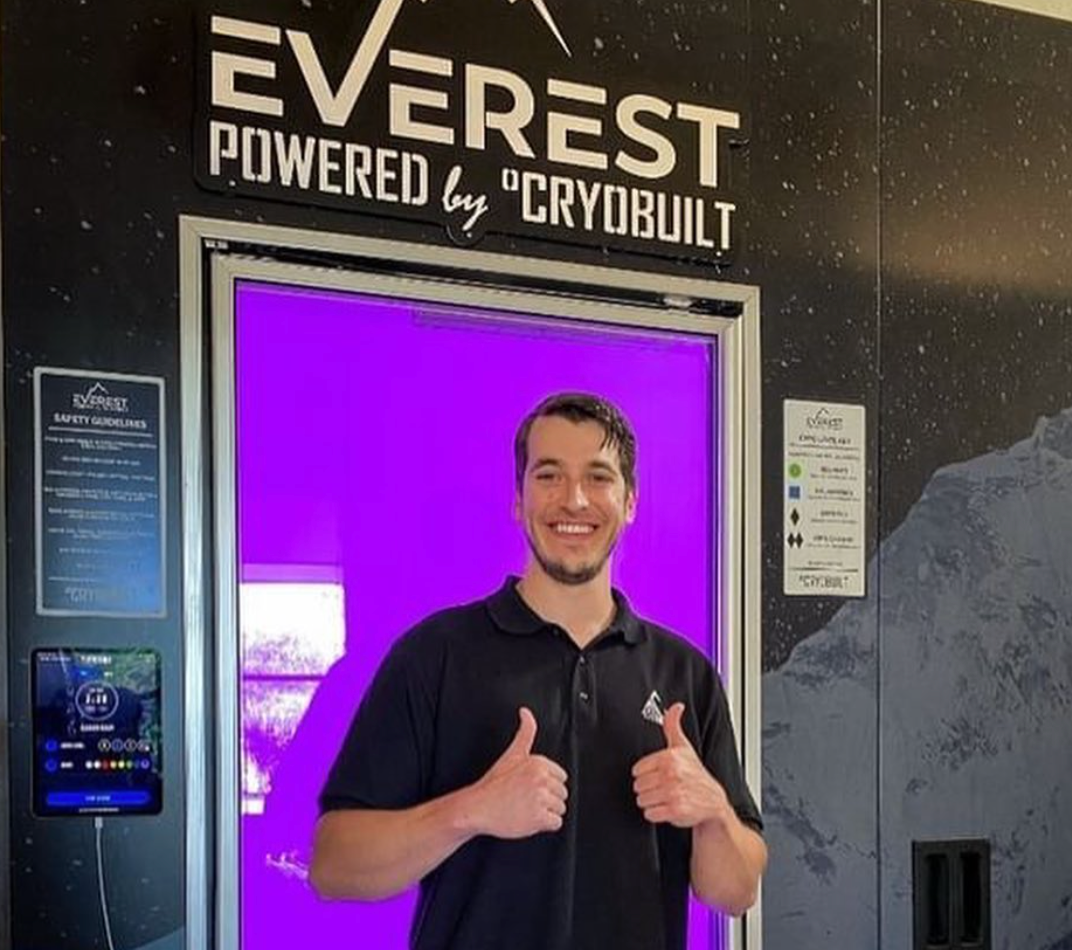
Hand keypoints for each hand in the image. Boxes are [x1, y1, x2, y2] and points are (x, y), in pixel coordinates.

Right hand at [468, 707, 567, 838]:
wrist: (478, 807)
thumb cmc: (494, 783)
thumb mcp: (512, 753)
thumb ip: (525, 731)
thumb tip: (526, 712)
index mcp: (538, 763)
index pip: (561, 777)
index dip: (547, 784)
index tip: (531, 787)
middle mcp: (541, 779)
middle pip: (562, 793)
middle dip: (548, 799)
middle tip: (527, 799)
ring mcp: (540, 798)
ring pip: (560, 809)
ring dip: (546, 813)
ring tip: (527, 808)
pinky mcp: (539, 818)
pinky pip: (556, 823)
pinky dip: (544, 825)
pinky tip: (529, 818)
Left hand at [632, 703, 731, 828]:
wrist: (713, 801)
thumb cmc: (696, 774)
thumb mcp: (683, 747)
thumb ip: (673, 725)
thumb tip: (676, 707)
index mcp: (669, 757)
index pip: (637, 770)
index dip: (646, 774)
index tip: (658, 775)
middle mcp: (672, 774)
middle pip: (638, 785)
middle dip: (648, 789)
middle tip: (662, 787)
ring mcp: (673, 792)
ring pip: (642, 800)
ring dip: (652, 802)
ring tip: (665, 797)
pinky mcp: (675, 810)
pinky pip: (650, 814)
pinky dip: (656, 814)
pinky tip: (667, 808)